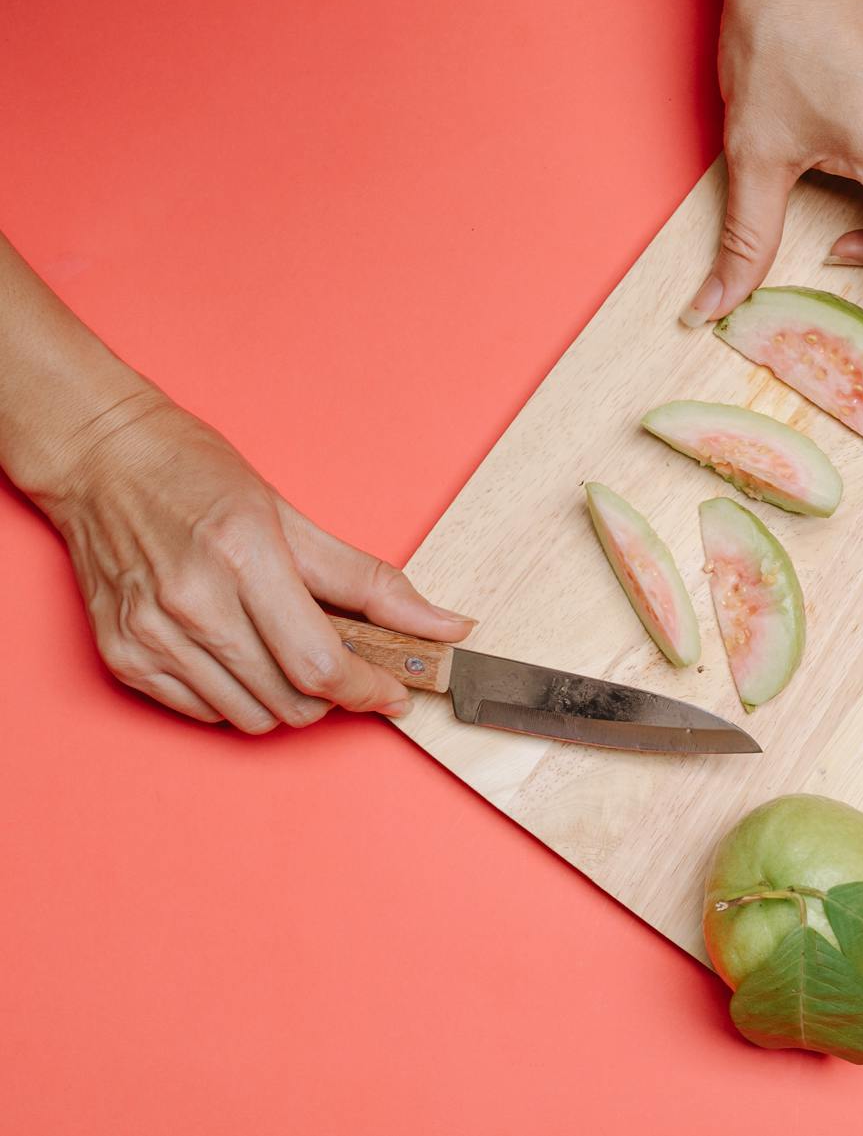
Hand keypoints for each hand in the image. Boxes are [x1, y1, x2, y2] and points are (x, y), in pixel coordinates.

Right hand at [30, 390, 473, 732]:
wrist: (100, 460)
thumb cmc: (197, 477)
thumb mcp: (294, 516)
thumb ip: (373, 583)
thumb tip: (446, 626)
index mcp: (244, 557)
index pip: (321, 664)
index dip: (369, 690)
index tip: (393, 692)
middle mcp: (192, 603)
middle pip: (291, 702)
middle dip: (332, 695)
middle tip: (339, 661)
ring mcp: (150, 636)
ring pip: (250, 718)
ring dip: (285, 700)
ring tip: (283, 652)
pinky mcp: (122, 658)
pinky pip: (204, 714)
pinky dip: (235, 697)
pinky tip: (237, 653)